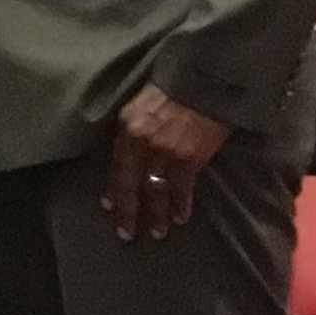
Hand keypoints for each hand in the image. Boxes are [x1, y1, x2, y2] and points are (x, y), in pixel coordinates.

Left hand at [101, 85, 230, 240]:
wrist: (205, 80)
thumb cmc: (172, 89)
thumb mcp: (140, 107)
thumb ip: (133, 132)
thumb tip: (131, 157)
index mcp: (127, 130)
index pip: (117, 167)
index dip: (113, 190)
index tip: (110, 208)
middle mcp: (141, 144)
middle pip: (131, 184)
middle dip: (129, 212)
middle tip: (126, 234)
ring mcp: (165, 153)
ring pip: (155, 191)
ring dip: (156, 214)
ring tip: (156, 233)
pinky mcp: (190, 158)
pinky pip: (182, 188)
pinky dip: (180, 204)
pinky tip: (180, 218)